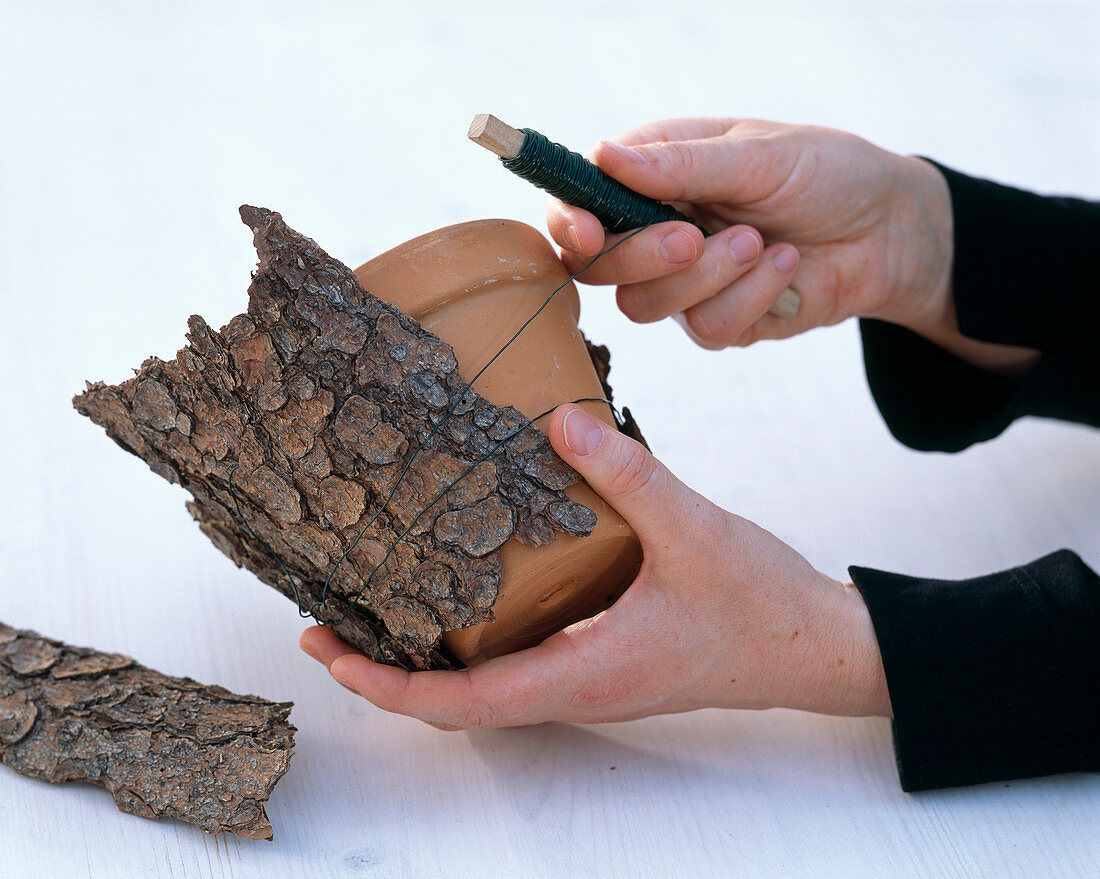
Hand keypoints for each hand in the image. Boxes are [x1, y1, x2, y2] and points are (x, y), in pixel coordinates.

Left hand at [300, 404, 890, 728]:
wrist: (810, 647)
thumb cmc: (759, 604)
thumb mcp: (695, 530)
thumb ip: (628, 475)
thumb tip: (559, 420)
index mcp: (585, 674)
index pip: (464, 703)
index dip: (391, 685)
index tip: (330, 655)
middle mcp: (575, 690)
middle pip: (458, 704)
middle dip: (387, 673)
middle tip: (326, 625)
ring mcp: (587, 681)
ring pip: (484, 690)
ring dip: (424, 661)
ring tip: (374, 610)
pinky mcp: (600, 662)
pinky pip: (516, 668)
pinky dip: (470, 646)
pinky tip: (461, 595)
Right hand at [547, 118, 952, 348]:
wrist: (889, 229)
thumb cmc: (826, 173)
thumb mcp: (758, 155)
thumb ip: (681, 164)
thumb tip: (602, 156)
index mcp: (651, 175)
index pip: (578, 203)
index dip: (570, 223)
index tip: (589, 231)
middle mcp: (656, 230)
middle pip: (599, 268)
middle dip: (645, 255)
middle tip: (695, 235)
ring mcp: (683, 282)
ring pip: (646, 306)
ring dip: (708, 277)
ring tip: (761, 242)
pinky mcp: (718, 321)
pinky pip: (706, 328)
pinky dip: (750, 298)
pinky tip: (785, 266)